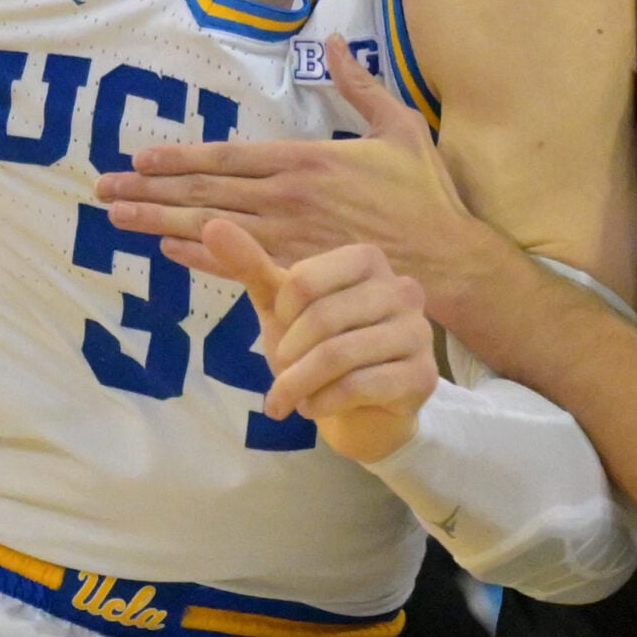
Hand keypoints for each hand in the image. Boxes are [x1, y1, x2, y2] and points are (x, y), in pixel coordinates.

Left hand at [96, 33, 486, 284]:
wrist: (445, 259)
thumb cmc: (423, 194)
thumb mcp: (399, 126)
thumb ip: (359, 85)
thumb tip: (333, 40)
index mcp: (305, 160)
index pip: (227, 157)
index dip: (179, 158)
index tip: (140, 160)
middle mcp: (286, 198)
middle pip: (204, 191)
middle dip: (149, 190)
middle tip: (104, 190)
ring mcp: (286, 238)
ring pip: (210, 226)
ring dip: (159, 221)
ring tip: (118, 219)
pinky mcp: (295, 270)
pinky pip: (236, 262)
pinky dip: (198, 256)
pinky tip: (166, 250)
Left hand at [174, 219, 435, 465]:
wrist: (359, 410)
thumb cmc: (317, 349)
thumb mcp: (281, 307)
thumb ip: (252, 266)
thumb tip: (213, 226)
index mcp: (368, 261)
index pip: (305, 280)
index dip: (282, 315)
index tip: (282, 331)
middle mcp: (403, 290)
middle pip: (323, 319)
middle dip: (288, 356)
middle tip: (282, 373)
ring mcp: (417, 333)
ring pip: (340, 356)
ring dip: (300, 384)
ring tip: (290, 396)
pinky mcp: (423, 377)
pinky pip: (358, 387)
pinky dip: (322, 403)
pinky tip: (313, 408)